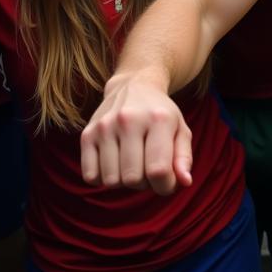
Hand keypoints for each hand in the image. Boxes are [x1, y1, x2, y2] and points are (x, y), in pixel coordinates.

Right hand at [80, 74, 192, 194]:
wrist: (134, 85)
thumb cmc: (160, 114)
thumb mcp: (180, 129)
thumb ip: (184, 157)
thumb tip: (185, 182)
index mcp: (158, 119)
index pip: (158, 170)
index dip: (165, 186)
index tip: (168, 182)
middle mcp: (129, 120)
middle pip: (133, 179)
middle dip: (145, 184)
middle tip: (149, 170)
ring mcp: (105, 126)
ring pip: (111, 180)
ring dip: (124, 182)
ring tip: (133, 165)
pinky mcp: (87, 134)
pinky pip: (90, 176)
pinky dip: (103, 178)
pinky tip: (115, 163)